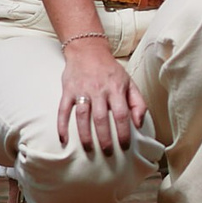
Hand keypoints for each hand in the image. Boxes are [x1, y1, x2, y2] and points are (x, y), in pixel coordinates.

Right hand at [55, 36, 146, 152]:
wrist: (88, 49)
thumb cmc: (110, 70)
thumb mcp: (129, 82)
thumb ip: (138, 102)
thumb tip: (139, 123)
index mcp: (116, 89)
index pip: (121, 115)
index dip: (124, 132)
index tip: (125, 145)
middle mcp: (99, 90)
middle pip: (101, 119)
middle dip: (104, 138)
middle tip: (107, 152)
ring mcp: (81, 90)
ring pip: (82, 116)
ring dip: (85, 135)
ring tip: (88, 149)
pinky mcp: (67, 91)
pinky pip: (63, 110)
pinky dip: (62, 125)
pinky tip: (64, 139)